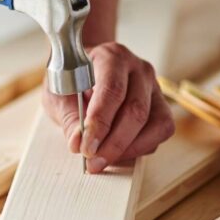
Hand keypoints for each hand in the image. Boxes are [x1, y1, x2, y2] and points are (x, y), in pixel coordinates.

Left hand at [42, 42, 174, 173]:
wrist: (84, 67)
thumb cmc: (71, 79)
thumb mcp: (58, 93)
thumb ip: (68, 117)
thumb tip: (78, 144)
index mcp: (112, 57)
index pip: (112, 91)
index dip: (100, 123)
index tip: (86, 148)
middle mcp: (139, 70)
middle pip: (136, 111)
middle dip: (114, 143)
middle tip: (93, 162)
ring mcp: (154, 88)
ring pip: (156, 124)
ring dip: (130, 149)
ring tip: (104, 160)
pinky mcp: (160, 106)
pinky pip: (160, 132)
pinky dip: (140, 148)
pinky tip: (118, 153)